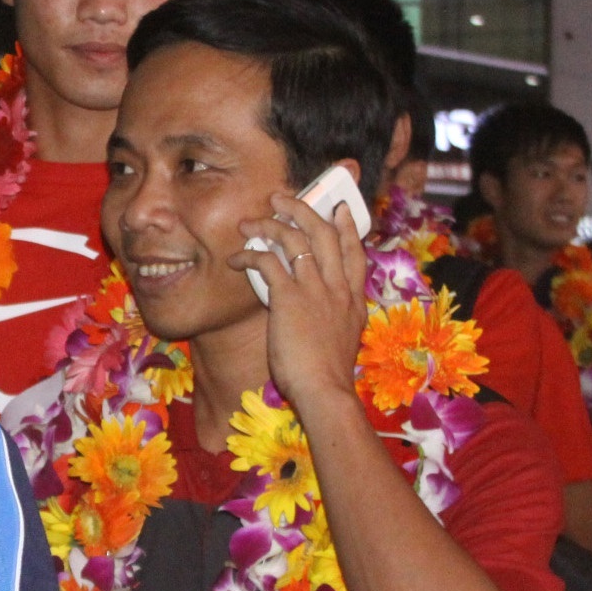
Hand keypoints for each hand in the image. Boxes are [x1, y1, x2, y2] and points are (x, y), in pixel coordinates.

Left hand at [230, 190, 367, 416]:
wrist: (326, 391)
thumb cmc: (328, 378)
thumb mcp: (342, 343)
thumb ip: (335, 323)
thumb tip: (320, 319)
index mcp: (353, 301)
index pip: (355, 252)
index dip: (346, 227)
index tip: (338, 209)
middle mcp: (338, 288)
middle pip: (324, 233)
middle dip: (302, 210)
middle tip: (283, 199)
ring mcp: (315, 290)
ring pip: (295, 238)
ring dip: (270, 224)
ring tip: (251, 221)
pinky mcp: (289, 297)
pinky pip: (268, 262)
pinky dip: (250, 255)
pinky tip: (236, 259)